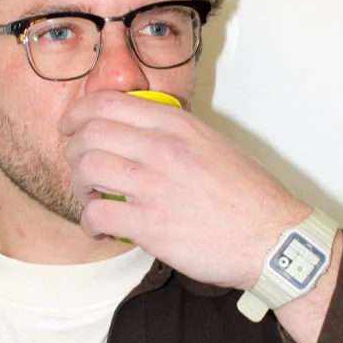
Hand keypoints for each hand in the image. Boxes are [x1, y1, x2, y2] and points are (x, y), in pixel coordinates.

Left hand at [59, 90, 311, 290]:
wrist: (273, 239)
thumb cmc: (248, 197)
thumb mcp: (212, 144)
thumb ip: (174, 132)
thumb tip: (137, 130)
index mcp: (177, 124)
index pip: (106, 102)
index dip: (77, 113)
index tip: (69, 126)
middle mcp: (162, 148)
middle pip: (88, 135)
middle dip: (73, 152)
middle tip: (80, 168)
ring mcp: (154, 185)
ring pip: (86, 170)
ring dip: (80, 188)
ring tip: (92, 200)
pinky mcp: (150, 224)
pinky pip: (96, 216)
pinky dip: (89, 224)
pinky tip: (100, 229)